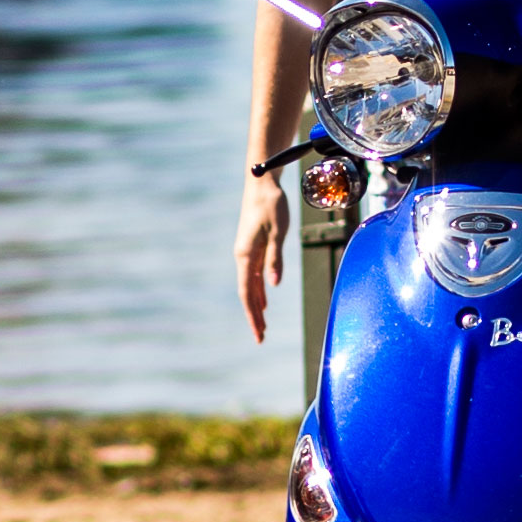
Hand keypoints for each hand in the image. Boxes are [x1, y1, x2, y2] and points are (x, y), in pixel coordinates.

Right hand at [238, 171, 289, 342]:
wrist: (262, 182)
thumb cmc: (272, 204)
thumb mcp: (278, 231)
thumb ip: (275, 257)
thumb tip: (274, 285)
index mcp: (246, 255)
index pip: (247, 292)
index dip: (252, 315)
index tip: (258, 334)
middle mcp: (243, 256)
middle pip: (247, 293)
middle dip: (254, 316)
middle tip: (260, 338)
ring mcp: (247, 252)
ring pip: (250, 285)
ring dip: (256, 305)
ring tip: (262, 325)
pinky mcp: (253, 246)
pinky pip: (254, 275)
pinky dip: (259, 290)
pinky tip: (265, 299)